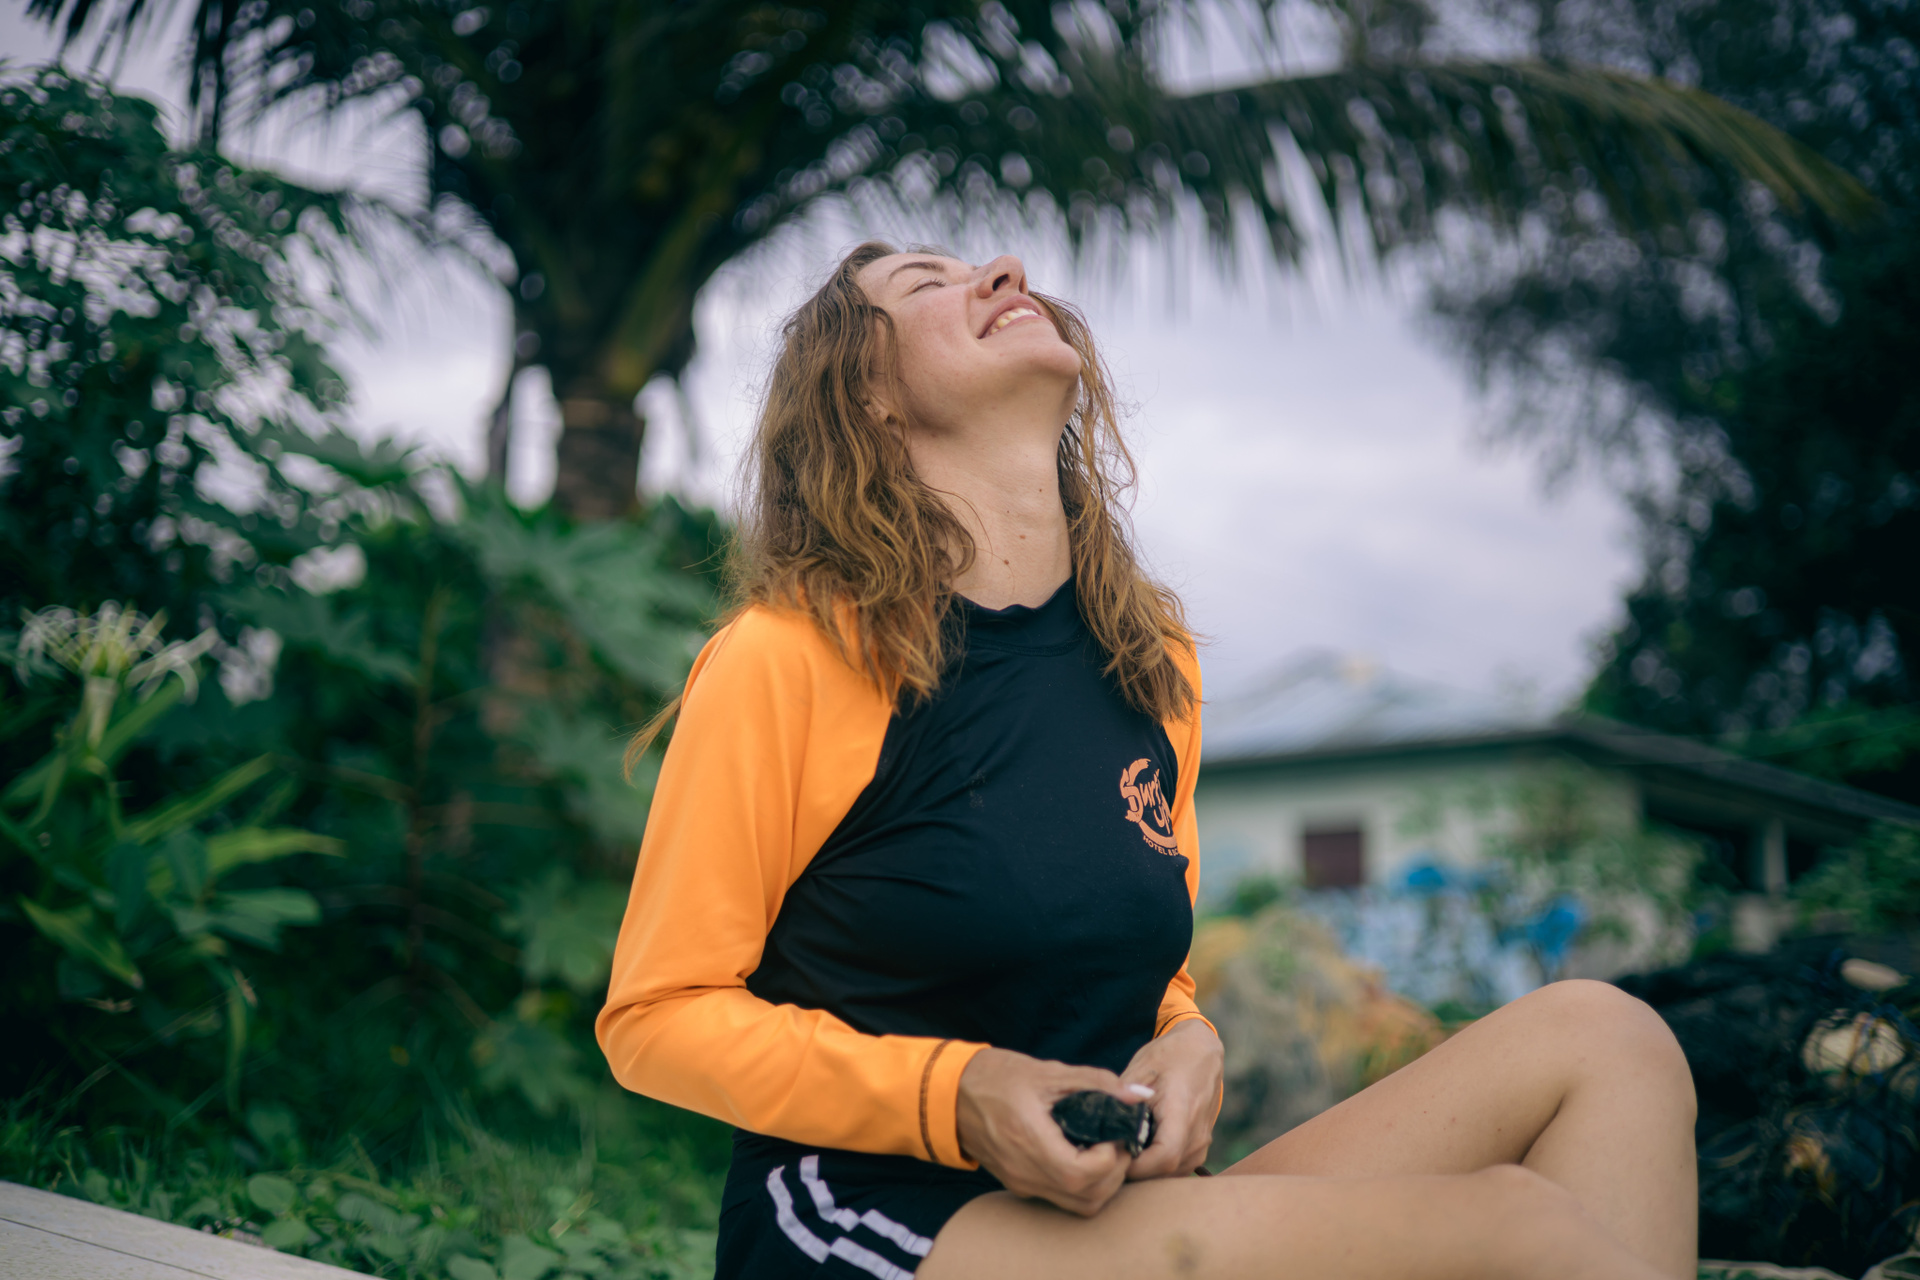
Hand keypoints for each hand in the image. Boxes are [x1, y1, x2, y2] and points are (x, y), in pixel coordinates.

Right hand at [955, 1047, 1136, 1215]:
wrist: (950, 1092)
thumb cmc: (996, 1076)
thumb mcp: (1049, 1071)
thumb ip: (1097, 1083)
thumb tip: (1138, 1094)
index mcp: (1030, 1140)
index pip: (1082, 1175)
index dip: (1110, 1159)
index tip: (1113, 1133)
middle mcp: (1025, 1171)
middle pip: (1087, 1198)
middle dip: (1114, 1174)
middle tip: (1117, 1143)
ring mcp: (1020, 1182)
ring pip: (1077, 1206)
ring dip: (1101, 1184)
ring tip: (1103, 1149)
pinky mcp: (1018, 1183)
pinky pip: (1060, 1198)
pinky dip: (1082, 1185)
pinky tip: (1083, 1153)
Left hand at [1119, 1019, 1222, 1179]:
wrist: (1200, 1050)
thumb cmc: (1169, 1056)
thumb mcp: (1140, 1070)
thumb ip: (1122, 1099)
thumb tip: (1098, 1125)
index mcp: (1183, 1112)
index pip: (1164, 1157)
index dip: (1136, 1165)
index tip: (1112, 1155)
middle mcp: (1197, 1133)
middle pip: (1165, 1171)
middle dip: (1135, 1170)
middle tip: (1109, 1156)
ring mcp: (1202, 1143)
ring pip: (1171, 1174)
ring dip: (1146, 1170)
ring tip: (1123, 1151)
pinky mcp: (1200, 1146)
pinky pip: (1177, 1168)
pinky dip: (1157, 1166)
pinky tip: (1140, 1149)